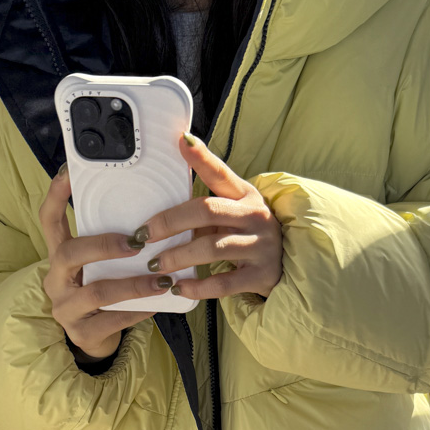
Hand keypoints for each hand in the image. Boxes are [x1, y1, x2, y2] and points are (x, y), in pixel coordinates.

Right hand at [38, 164, 170, 359]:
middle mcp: (55, 280)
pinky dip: (138, 311)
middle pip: (70, 253)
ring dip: (133, 284)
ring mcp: (65, 309)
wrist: (95, 339)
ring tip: (162, 280)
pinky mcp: (81, 334)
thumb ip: (112, 245)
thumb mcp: (99, 267)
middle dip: (104, 245)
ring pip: (98, 291)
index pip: (49, 219)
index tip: (70, 171)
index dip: (56, 195)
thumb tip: (149, 216)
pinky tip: (158, 304)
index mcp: (58, 257)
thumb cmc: (103, 294)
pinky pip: (113, 319)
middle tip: (137, 242)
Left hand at [135, 132, 283, 300]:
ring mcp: (260, 246)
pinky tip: (180, 288)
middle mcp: (255, 217)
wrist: (285, 265)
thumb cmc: (248, 234)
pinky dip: (198, 286)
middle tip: (143, 236)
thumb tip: (166, 196)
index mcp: (245, 195)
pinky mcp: (260, 275)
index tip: (182, 142)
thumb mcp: (235, 211)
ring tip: (156, 265)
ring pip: (213, 249)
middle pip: (207, 212)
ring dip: (179, 257)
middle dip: (170, 223)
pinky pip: (224, 283)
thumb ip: (206, 204)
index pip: (221, 174)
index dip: (202, 158)